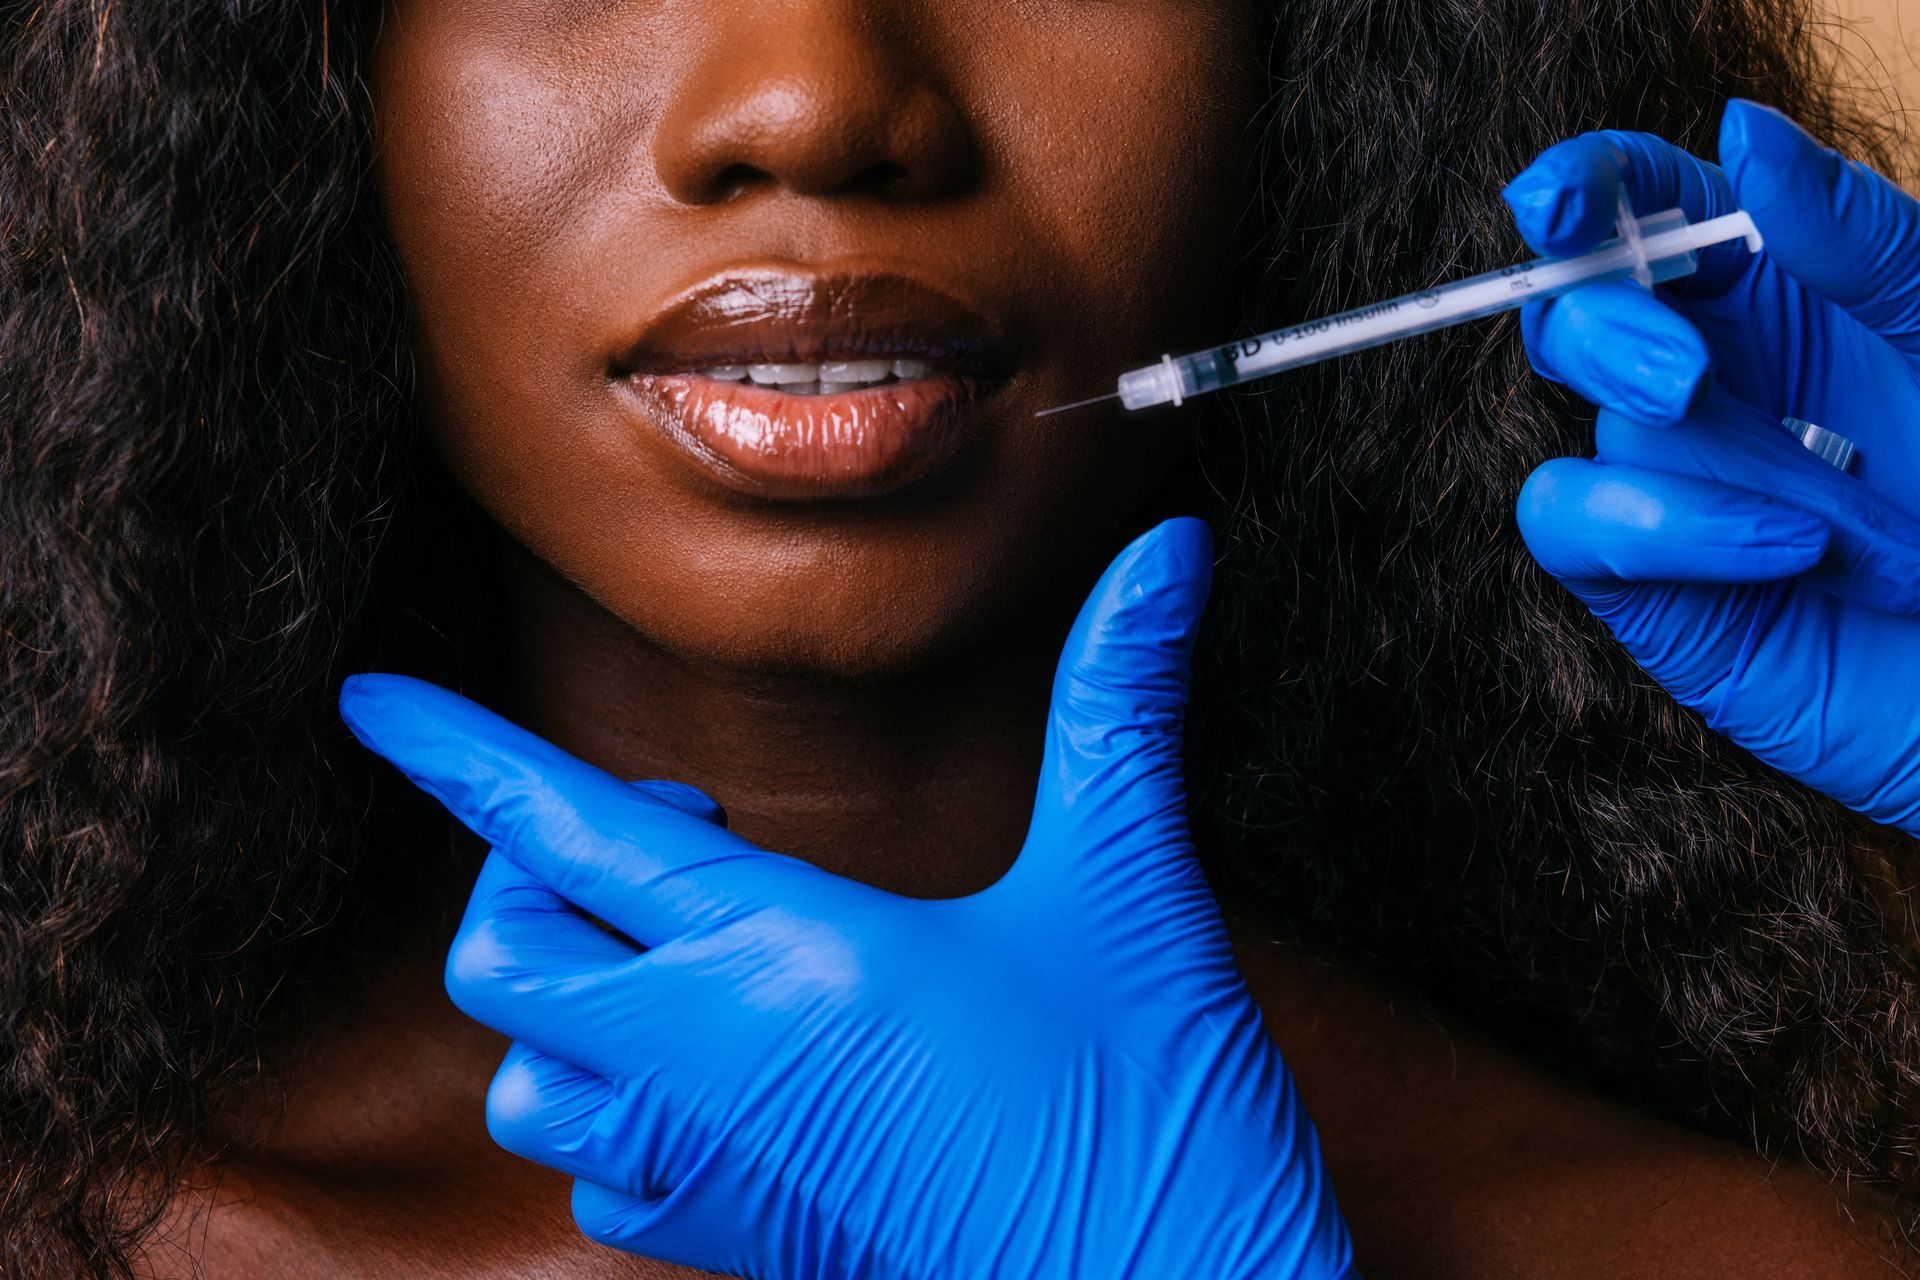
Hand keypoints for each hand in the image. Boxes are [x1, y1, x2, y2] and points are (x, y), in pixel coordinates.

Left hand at [338, 518, 1354, 1279]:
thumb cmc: (1146, 1107)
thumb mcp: (1126, 888)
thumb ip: (1118, 708)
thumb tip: (1170, 552)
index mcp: (790, 955)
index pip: (571, 831)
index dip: (460, 754)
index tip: (372, 702)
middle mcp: (713, 1066)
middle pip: (505, 957)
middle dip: (535, 876)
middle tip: (678, 835)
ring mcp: (709, 1169)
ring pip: (529, 1079)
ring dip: (571, 997)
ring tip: (691, 952)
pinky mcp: (734, 1242)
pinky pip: (594, 1178)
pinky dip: (615, 1107)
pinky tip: (714, 1071)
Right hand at [1504, 101, 1919, 835]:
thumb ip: (1857, 238)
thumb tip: (1739, 129)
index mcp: (1785, 291)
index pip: (1648, 206)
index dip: (1584, 189)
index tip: (1555, 205)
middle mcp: (1714, 376)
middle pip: (1575, 309)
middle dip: (1607, 331)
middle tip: (1685, 376)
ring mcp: (1671, 479)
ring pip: (1612, 425)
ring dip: (1742, 471)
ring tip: (1867, 532)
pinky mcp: (1644, 580)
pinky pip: (1572, 517)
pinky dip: (1667, 527)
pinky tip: (1790, 554)